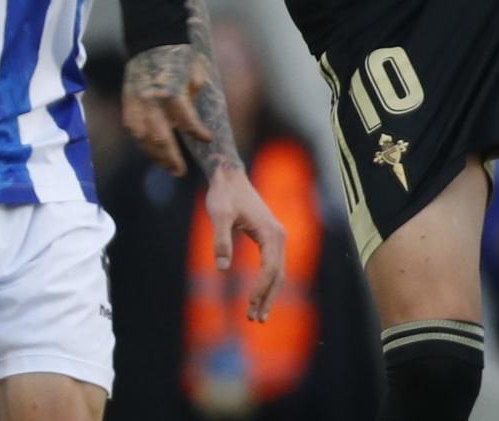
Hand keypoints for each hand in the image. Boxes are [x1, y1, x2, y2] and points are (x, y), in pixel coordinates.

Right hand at [122, 43, 211, 177]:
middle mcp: (152, 102)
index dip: (197, 132)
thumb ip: (193, 100)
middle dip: (171, 158)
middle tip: (180, 172)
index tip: (208, 139)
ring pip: (143, 138)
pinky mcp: (127, 103)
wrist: (153, 42)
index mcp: (172, 93)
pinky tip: (153, 150)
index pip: (186, 122)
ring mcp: (136, 104)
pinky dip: (143, 142)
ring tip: (168, 166)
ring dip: (155, 155)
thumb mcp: (196, 75)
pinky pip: (133, 129)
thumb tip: (191, 123)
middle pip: (161, 138)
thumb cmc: (181, 58)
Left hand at [205, 166, 287, 322]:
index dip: (260, 288)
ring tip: (256, 316)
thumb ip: (220, 240)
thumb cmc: (224, 195)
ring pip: (278, 272)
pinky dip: (267, 283)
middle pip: (278, 274)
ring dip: (268, 294)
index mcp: (271, 232)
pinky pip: (273, 265)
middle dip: (267, 298)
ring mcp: (277, 237)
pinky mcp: (269, 238)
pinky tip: (258, 296)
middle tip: (254, 320)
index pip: (270, 268)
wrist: (230, 178)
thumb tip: (221, 268)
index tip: (248, 305)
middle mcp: (279, 236)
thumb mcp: (218, 215)